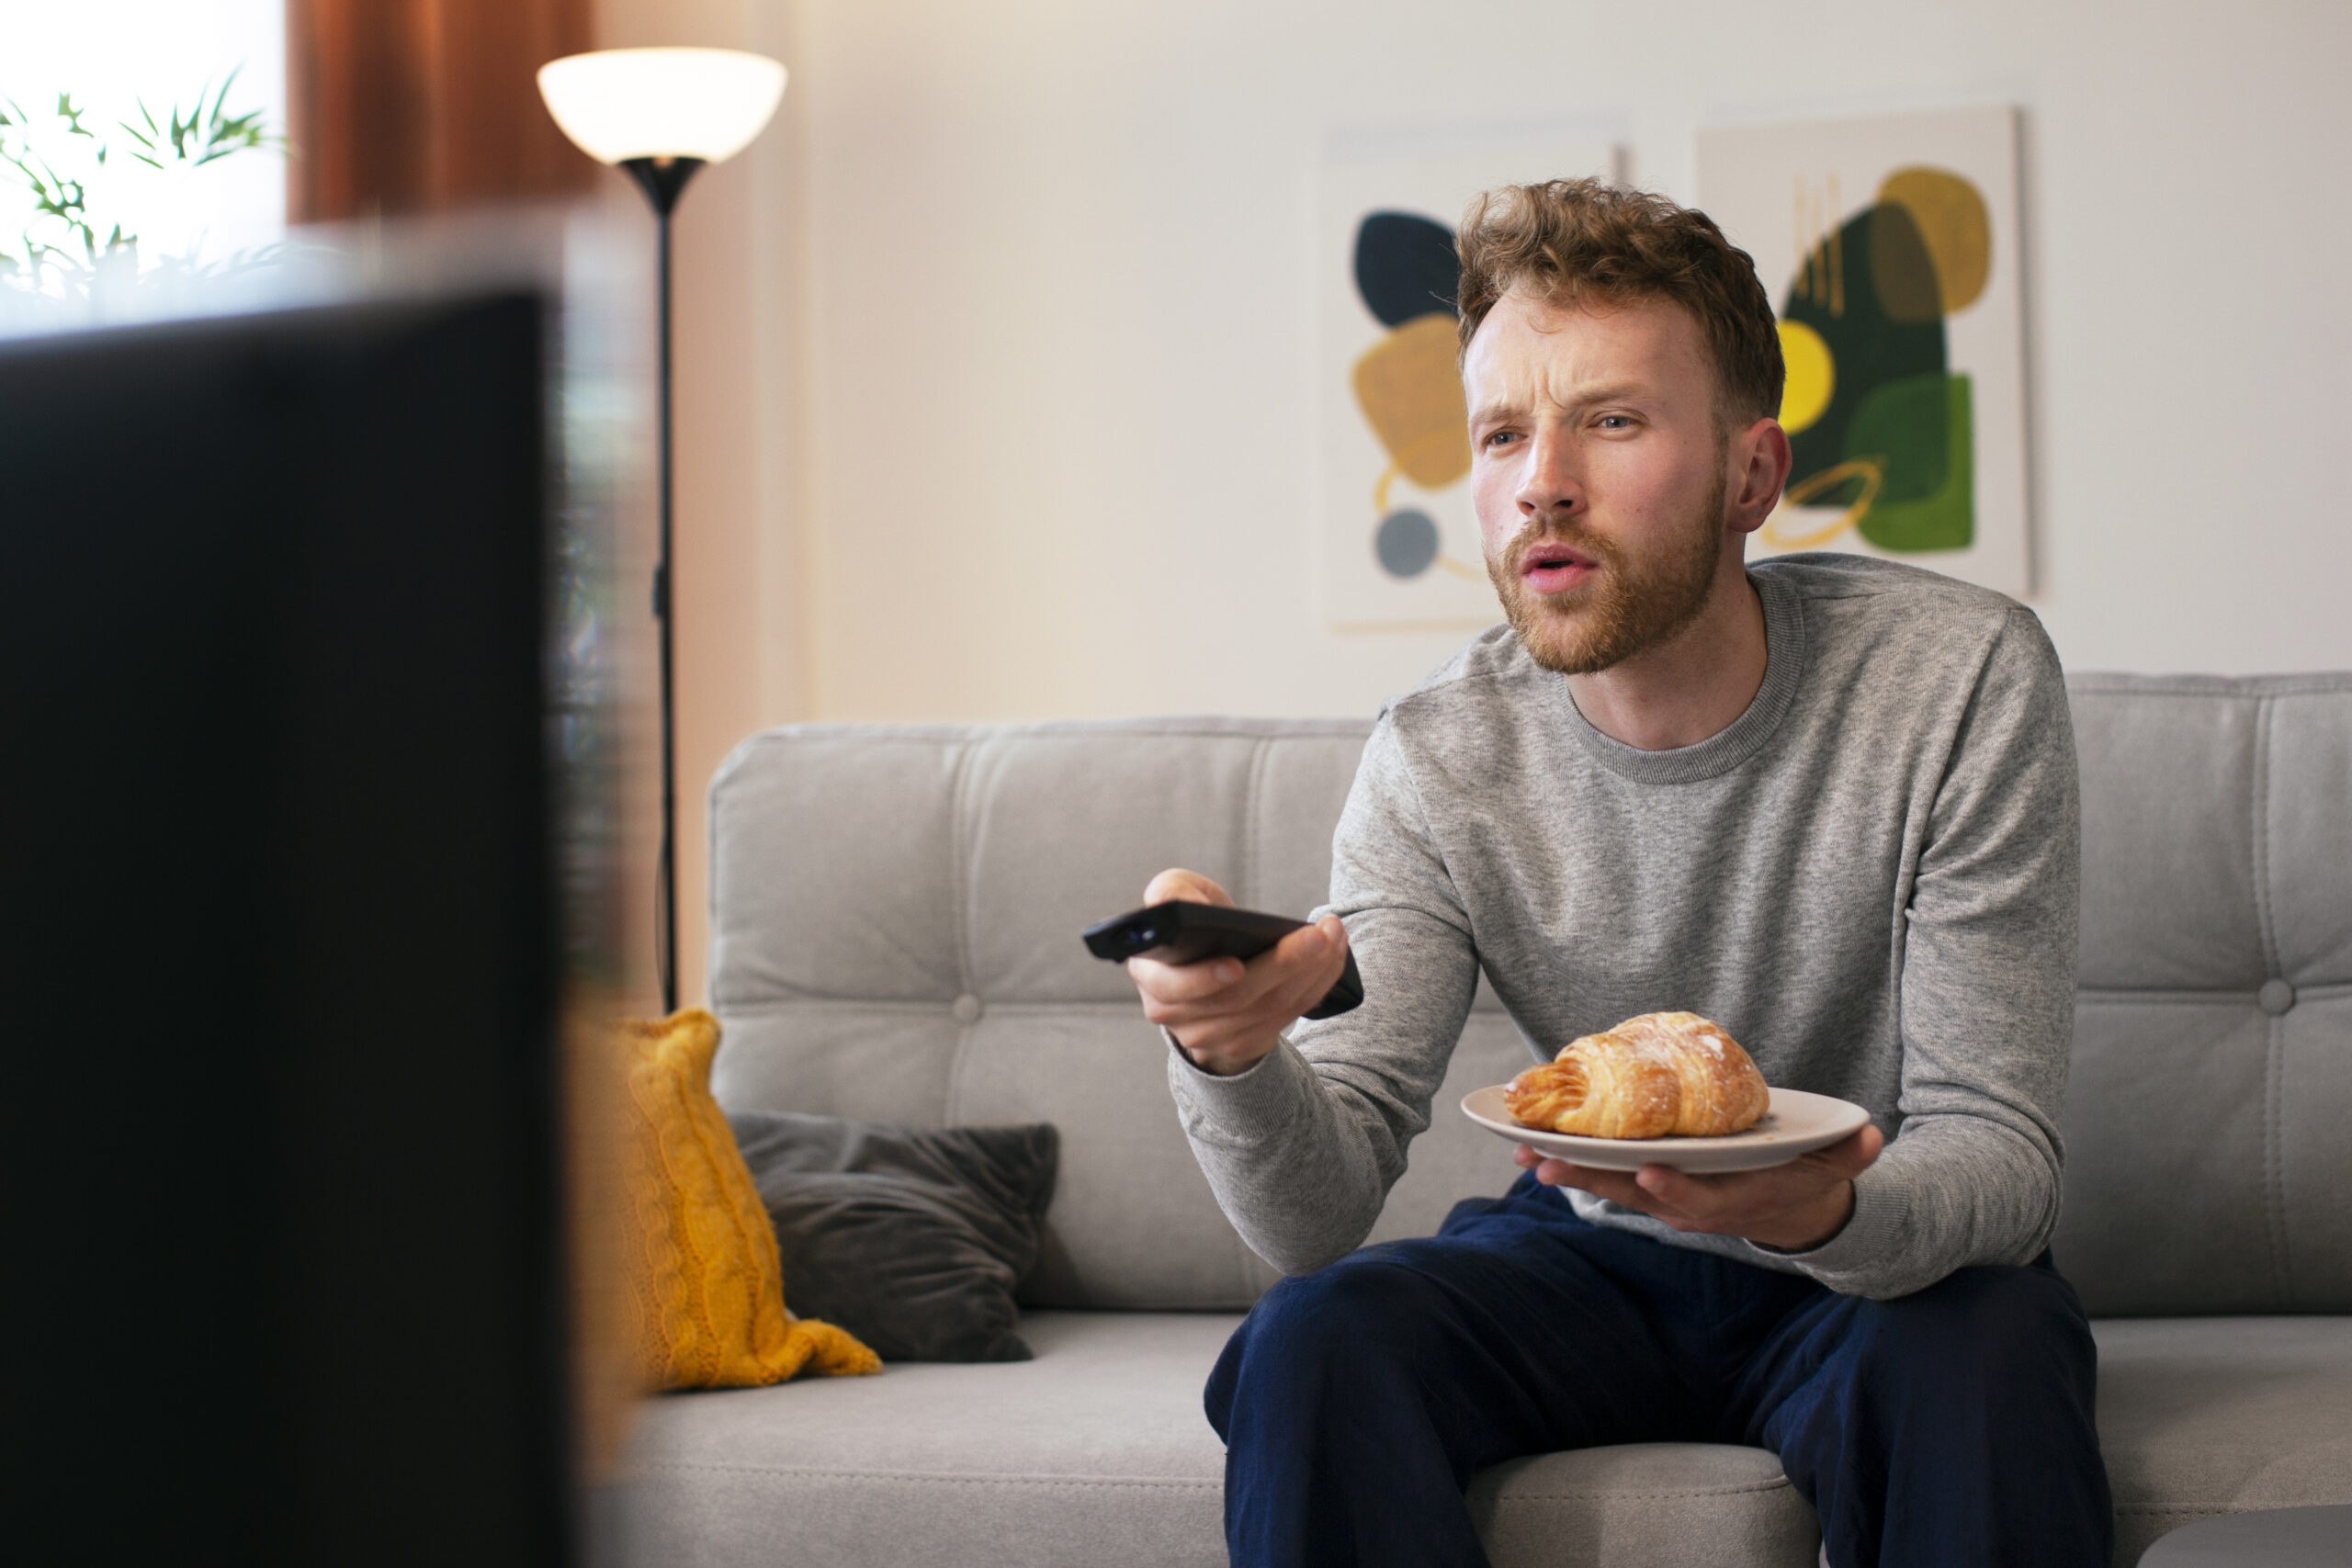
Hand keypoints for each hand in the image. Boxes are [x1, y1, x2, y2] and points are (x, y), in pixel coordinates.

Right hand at [1125, 868, 1351, 1076]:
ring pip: (1268, 1009)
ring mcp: (1210, 1035)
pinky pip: (1286, 1017)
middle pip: (1235, 999)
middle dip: (1283, 964)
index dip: (1205, 979)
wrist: (1209, 969)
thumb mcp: (1176, 897)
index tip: (1237, 964)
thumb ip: (1171, 892)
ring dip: (1310, 972)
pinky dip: (1316, 985)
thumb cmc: (1195, 925)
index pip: (1172, 988)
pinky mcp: (1244, 1042)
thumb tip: (1188, 906)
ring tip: (1333, 936)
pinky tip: (1333, 957)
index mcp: (1151, 976)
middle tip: (1318, 935)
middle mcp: (1175, 1015)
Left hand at [1513, 1123, 1885, 1251]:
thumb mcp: (1833, 1166)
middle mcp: (1688, 1204)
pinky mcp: (1643, 1185)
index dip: (1673, 1189)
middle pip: (1634, 1195)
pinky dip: (1569, 1162)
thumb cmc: (1804, 1179)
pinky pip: (1603, 1175)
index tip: (1647, 1173)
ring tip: (1522, 1153)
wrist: (1786, 1212)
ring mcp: (1662, 1197)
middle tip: (1546, 1163)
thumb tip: (1872, 1135)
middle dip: (1591, 1180)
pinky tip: (1530, 1145)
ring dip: (1566, 1171)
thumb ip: (1849, 1153)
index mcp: (1731, 1199)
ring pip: (1609, 1187)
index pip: (1699, 1199)